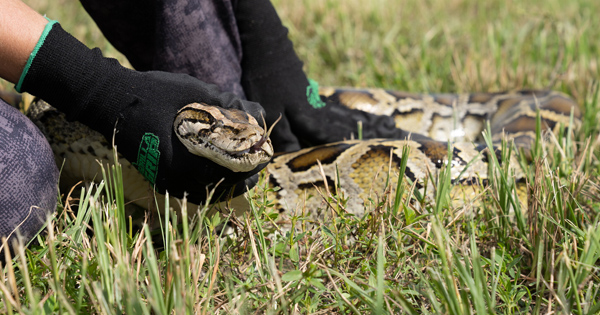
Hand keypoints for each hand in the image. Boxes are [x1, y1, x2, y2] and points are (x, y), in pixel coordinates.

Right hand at [17, 22, 265, 203]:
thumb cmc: (154, 93)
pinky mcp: (161, 181)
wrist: (111, 101)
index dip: (256, 161)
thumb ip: (229, 106)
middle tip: (258, 158)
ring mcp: (167, 183)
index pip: (235, 171)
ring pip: (211, 192)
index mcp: (188, 161)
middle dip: (246, 172)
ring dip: (231, 180)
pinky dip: (212, 183)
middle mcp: (177, 179)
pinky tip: (221, 170)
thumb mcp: (196, 93)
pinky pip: (194, 190)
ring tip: (244, 166)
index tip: (266, 150)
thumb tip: (258, 114)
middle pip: (226, 186)